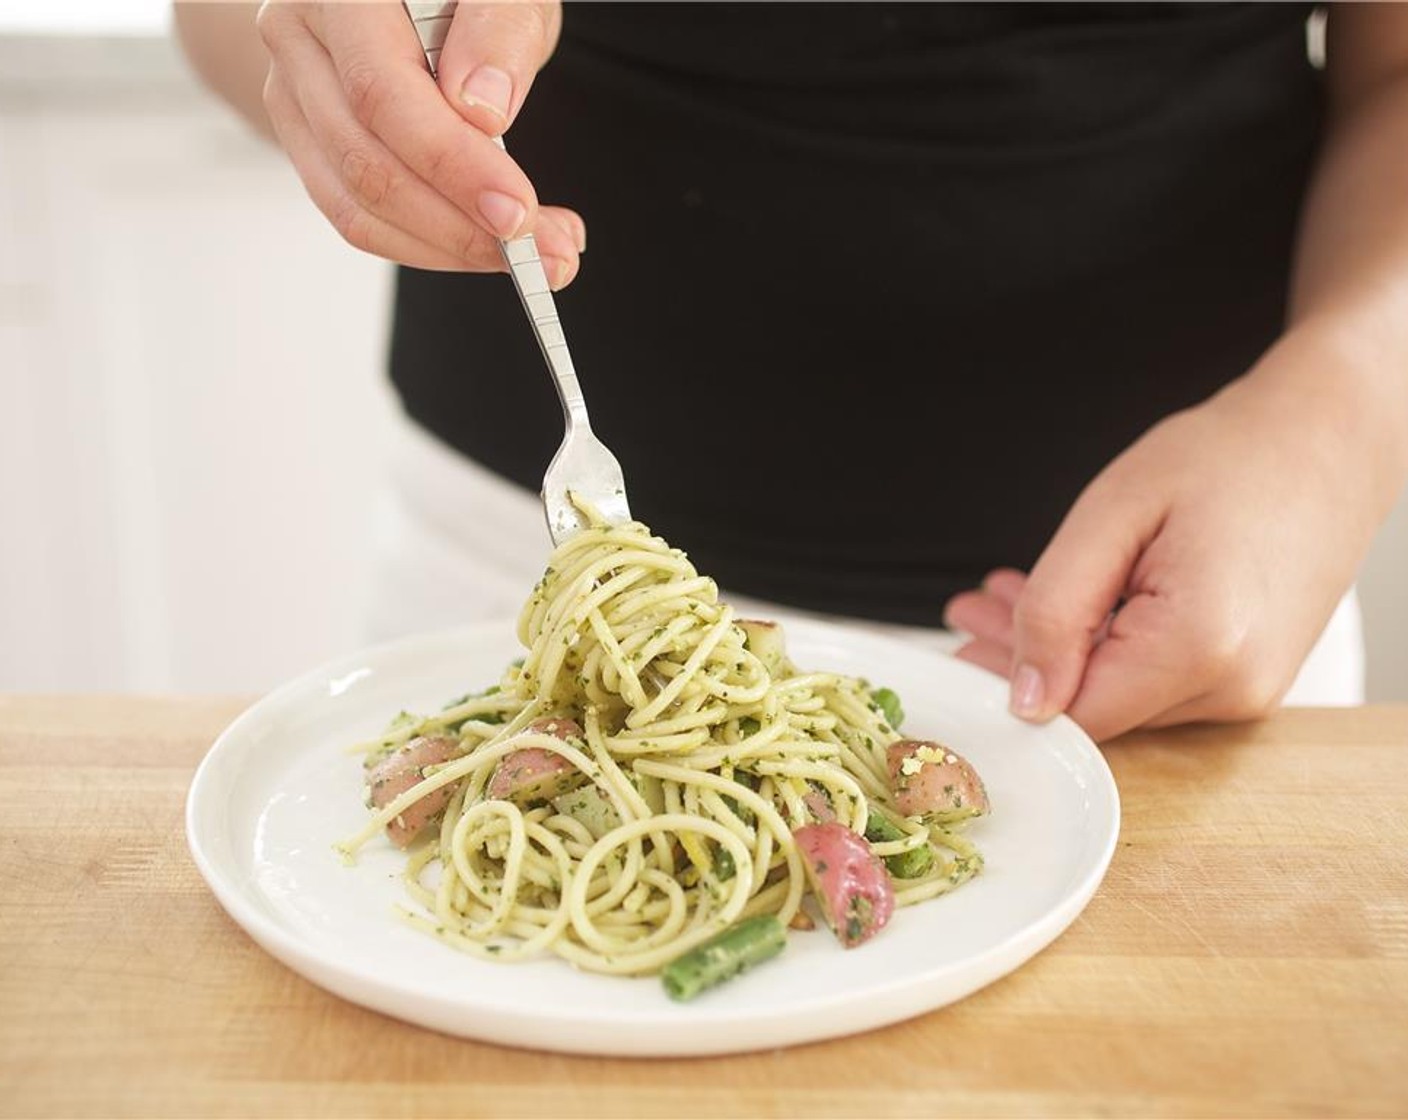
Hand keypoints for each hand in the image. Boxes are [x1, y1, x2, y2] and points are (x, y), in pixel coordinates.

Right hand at [256, 1, 583, 284]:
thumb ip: (498, 31)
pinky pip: (361, 218)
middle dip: (464, 225)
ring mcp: (294, 95)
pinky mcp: (310, 143)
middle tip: (548, 249)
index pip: (382, 95)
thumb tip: (483, 109)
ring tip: (534, 251)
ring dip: (454, 247)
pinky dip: (430, 244)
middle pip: (367, 163)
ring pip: (360, 207)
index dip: (453, 164)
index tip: (517, 210)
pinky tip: (487, 241)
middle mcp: (298, 38)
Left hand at [942, 333, 1390, 740]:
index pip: (1073, 716)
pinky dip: (1104, 643)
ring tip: (1005, 597)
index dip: (1006, 689)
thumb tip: (1022, 697)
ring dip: (1060, 647)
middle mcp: (1233, 687)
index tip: (961, 648)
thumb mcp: (1113, 514)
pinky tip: (1070, 603)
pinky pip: (1155, 677)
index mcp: (1198, 648)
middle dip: (1023, 661)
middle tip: (971, 610)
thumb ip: (1056, 609)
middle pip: (1094, 706)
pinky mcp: (1248, 677)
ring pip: (1120, 692)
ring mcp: (1248, 690)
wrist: (1330, 437)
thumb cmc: (1231, 456)